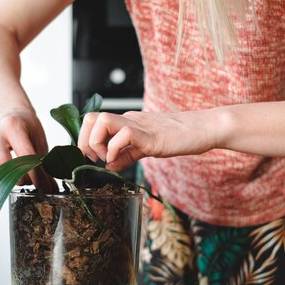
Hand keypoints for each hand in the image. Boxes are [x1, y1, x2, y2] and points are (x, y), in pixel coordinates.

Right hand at [0, 107, 57, 191]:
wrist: (8, 111)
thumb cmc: (26, 125)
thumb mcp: (38, 138)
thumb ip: (44, 161)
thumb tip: (51, 187)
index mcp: (13, 126)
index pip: (25, 155)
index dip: (36, 175)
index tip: (44, 187)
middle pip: (3, 164)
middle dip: (19, 178)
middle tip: (30, 180)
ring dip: (3, 180)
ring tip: (16, 178)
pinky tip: (5, 176)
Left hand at [78, 110, 218, 171]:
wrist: (201, 129)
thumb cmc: (177, 138)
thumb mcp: (145, 148)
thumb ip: (126, 156)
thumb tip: (109, 166)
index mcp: (126, 122)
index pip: (93, 121)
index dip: (83, 139)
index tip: (91, 158)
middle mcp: (129, 120)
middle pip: (91, 117)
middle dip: (84, 141)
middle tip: (95, 159)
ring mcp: (139, 125)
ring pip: (102, 121)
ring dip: (97, 143)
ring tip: (108, 158)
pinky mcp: (150, 135)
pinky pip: (124, 135)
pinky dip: (115, 149)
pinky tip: (121, 160)